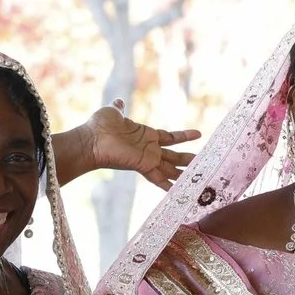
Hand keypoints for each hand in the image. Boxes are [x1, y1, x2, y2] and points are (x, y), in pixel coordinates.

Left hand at [57, 101, 199, 188]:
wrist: (90, 140)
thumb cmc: (99, 126)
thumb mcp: (113, 113)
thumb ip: (119, 108)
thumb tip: (118, 102)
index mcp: (146, 135)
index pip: (169, 137)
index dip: (183, 136)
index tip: (198, 134)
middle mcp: (149, 149)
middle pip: (174, 155)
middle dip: (188, 159)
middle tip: (204, 162)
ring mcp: (147, 159)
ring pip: (171, 167)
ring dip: (185, 172)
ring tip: (201, 177)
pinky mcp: (144, 166)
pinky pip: (160, 178)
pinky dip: (169, 186)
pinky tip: (181, 192)